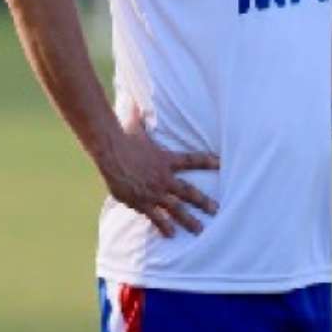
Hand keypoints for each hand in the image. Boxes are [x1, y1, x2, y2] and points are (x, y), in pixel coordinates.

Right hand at [98, 106, 218, 237]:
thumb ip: (137, 114)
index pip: (192, 160)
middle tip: (216, 210)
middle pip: (189, 192)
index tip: (221, 163)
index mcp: (166, 159)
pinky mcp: (140, 202)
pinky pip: (155, 216)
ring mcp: (153, 192)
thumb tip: (134, 96)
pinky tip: (171, 235)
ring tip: (200, 230)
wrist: (110, 151)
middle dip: (204, 202)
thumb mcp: (134, 124)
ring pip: (175, 209)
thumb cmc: (122, 136)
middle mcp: (163, 178)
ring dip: (188, 220)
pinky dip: (163, 225)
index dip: (207, 161)